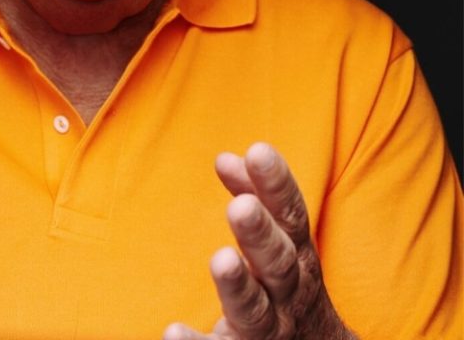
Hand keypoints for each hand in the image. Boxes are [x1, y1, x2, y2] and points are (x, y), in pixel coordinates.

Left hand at [163, 143, 357, 339]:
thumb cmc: (288, 283)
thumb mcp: (282, 239)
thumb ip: (254, 195)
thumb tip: (225, 158)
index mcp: (297, 255)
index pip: (291, 214)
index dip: (277, 183)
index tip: (259, 150)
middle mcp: (288, 293)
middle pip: (279, 263)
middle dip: (261, 235)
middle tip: (242, 208)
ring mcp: (269, 330)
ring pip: (255, 311)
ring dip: (238, 287)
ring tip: (221, 260)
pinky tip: (172, 332)